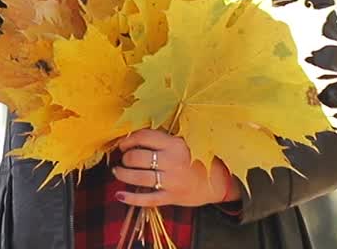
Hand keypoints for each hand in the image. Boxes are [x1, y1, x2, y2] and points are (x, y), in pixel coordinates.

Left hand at [112, 129, 241, 207]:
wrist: (219, 182)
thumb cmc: (197, 158)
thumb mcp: (182, 142)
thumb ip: (161, 140)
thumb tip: (131, 137)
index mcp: (174, 144)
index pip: (143, 137)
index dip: (128, 140)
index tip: (123, 144)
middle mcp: (172, 161)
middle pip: (136, 158)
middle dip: (125, 158)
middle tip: (124, 159)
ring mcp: (171, 181)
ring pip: (138, 178)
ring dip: (123, 175)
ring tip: (118, 172)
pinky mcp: (172, 197)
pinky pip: (147, 199)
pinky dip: (131, 198)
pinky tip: (119, 195)